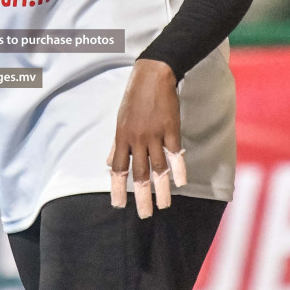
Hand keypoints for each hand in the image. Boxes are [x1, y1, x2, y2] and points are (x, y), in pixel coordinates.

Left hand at [107, 59, 187, 217]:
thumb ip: (117, 144)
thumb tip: (109, 163)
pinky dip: (178, 168)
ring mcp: (154, 134)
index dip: (118, 188)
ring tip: (164, 205)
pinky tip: (181, 182)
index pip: (118, 168)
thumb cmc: (135, 98)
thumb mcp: (120, 120)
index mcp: (122, 136)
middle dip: (141, 196)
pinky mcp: (171, 128)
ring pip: (158, 167)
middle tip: (145, 215)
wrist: (153, 75)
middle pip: (138, 173)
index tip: (118, 205)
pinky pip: (175, 152)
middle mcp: (136, 138)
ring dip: (162, 188)